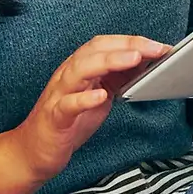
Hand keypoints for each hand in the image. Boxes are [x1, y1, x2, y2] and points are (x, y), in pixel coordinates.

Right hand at [16, 34, 170, 180]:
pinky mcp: (54, 118)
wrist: (34, 152)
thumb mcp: (99, 95)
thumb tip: (146, 62)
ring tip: (134, 60)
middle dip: (126, 46)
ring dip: (108, 62)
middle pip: (94, 50)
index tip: (158, 45)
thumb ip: (118, 78)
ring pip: (79, 70)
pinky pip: (67, 105)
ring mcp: (59, 95)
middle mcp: (67, 76)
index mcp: (79, 68)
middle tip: (154, 48)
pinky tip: (101, 96)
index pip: (104, 44)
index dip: (132, 41)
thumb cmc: (69, 121)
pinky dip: (84, 99)